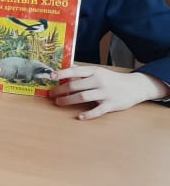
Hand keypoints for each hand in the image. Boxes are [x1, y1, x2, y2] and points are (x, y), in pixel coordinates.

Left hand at [50, 66, 169, 119]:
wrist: (135, 86)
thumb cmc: (112, 79)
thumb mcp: (98, 71)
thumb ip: (82, 71)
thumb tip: (64, 68)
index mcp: (95, 71)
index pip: (75, 71)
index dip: (62, 74)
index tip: (50, 76)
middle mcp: (99, 81)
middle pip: (76, 85)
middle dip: (61, 90)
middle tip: (51, 94)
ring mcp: (105, 93)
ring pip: (83, 97)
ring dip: (68, 100)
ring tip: (58, 102)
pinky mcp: (111, 105)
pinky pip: (97, 111)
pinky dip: (88, 114)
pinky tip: (79, 117)